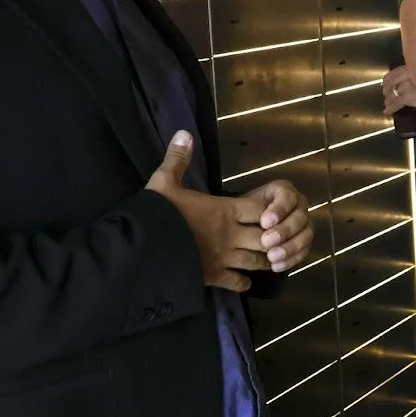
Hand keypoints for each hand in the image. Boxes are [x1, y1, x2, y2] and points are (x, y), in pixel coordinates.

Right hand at [146, 132, 312, 290]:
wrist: (142, 249)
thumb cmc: (156, 214)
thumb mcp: (164, 182)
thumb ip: (177, 159)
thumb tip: (183, 133)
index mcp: (224, 209)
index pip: (259, 208)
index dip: (269, 210)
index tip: (270, 213)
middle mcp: (230, 234)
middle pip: (266, 237)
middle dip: (273, 238)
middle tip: (273, 240)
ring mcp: (224, 258)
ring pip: (257, 261)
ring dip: (264, 260)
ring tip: (266, 259)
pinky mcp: (214, 277)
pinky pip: (238, 283)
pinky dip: (244, 283)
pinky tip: (244, 281)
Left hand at [382, 65, 415, 115]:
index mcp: (412, 67)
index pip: (395, 73)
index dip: (389, 78)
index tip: (386, 82)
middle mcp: (407, 75)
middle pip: (391, 83)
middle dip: (387, 89)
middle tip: (385, 93)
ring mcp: (406, 86)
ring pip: (393, 93)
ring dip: (388, 99)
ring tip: (386, 103)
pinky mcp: (408, 97)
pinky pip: (396, 103)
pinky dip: (390, 108)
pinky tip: (387, 112)